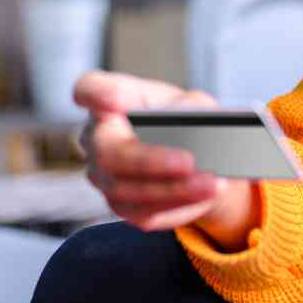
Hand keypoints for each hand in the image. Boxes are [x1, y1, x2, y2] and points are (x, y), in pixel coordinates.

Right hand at [74, 70, 256, 245]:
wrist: (199, 158)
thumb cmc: (188, 119)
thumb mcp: (195, 105)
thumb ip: (190, 111)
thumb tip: (191, 129)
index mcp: (114, 100)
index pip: (90, 89)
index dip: (95, 94)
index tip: (114, 98)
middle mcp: (98, 138)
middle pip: (107, 152)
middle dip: (150, 161)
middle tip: (189, 162)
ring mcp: (103, 176)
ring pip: (127, 190)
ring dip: (173, 190)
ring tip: (212, 184)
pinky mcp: (121, 205)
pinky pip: (144, 212)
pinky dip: (179, 205)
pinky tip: (206, 196)